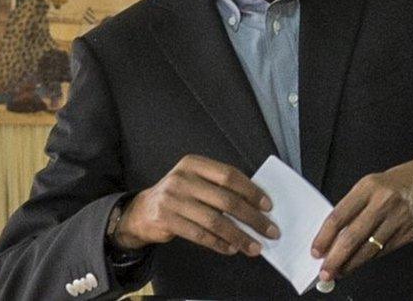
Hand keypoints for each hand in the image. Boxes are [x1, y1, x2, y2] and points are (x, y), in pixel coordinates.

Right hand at [113, 154, 278, 256]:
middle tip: (269, 230)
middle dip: (252, 217)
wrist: (142, 211)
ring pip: (215, 221)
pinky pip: (200, 235)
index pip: (229, 175)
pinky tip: (231, 249)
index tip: (268, 206)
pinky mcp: (167, 220)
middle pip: (226, 199)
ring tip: (254, 246)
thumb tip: (256, 205)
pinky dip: (219, 243)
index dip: (251, 191)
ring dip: (239, 236)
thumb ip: (219, 187)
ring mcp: (173, 199)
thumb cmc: (179, 195)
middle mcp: (182, 178)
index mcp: (194, 163)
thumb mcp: (195, 181)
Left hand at [311, 156, 412, 280]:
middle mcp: (383, 202)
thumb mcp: (372, 184)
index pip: (339, 216)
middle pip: (352, 237)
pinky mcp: (410, 232)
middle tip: (325, 272)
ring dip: (352, 264)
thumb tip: (334, 235)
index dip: (324, 237)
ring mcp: (398, 219)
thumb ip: (354, 206)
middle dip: (336, 258)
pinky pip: (385, 250)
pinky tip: (361, 261)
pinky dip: (370, 258)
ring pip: (369, 249)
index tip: (316, 251)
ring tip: (340, 271)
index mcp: (368, 187)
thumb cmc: (397, 183)